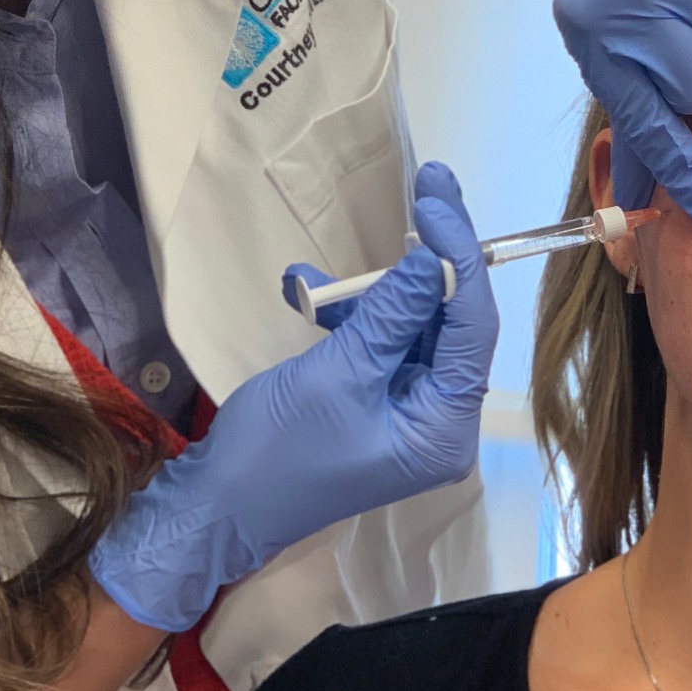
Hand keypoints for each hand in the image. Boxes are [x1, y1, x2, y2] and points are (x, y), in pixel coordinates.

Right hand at [89, 163, 497, 630]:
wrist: (218, 506)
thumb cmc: (279, 449)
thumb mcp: (338, 374)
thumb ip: (391, 314)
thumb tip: (434, 256)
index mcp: (446, 429)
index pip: (473, 328)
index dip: (459, 258)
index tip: (435, 201)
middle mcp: (441, 421)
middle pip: (451, 320)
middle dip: (428, 259)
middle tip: (427, 183)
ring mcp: (409, 412)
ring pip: (413, 326)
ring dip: (373, 291)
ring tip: (317, 277)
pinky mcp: (377, 402)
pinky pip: (381, 343)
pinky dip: (351, 315)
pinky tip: (306, 294)